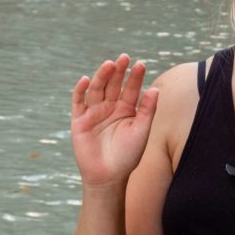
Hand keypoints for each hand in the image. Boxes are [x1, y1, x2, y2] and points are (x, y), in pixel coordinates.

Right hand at [70, 54, 159, 186]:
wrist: (109, 176)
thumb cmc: (128, 155)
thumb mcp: (142, 131)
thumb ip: (148, 110)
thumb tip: (155, 89)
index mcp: (126, 109)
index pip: (131, 88)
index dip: (135, 77)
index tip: (141, 64)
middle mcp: (110, 107)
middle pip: (114, 85)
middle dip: (118, 71)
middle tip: (124, 58)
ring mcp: (94, 113)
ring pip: (97, 90)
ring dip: (102, 76)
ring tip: (109, 64)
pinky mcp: (79, 121)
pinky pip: (78, 102)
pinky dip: (81, 91)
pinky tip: (86, 80)